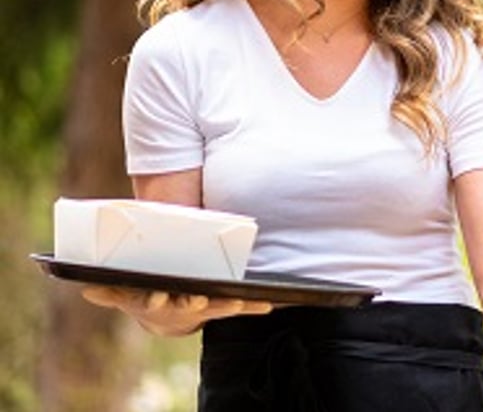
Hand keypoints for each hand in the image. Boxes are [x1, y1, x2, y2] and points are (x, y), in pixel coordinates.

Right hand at [81, 285, 272, 336]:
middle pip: (190, 304)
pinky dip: (255, 305)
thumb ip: (110, 293)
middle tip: (201, 299)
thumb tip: (86, 290)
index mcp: (160, 302)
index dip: (158, 299)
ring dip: (232, 304)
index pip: (156, 300)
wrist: (170, 317)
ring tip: (245, 300)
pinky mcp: (223, 306)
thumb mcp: (128, 295)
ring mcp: (205, 308)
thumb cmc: (150, 297)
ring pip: (219, 306)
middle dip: (196, 302)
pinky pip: (241, 305)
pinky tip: (271, 304)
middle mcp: (184, 306)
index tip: (159, 297)